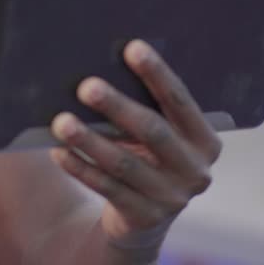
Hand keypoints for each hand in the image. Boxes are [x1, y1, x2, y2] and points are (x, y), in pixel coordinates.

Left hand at [48, 39, 221, 249]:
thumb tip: (102, 70)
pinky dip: (81, 168)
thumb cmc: (148, 155)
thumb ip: (147, 108)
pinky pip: (107, 188)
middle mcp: (195, 170)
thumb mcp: (160, 135)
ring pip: (124, 163)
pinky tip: (59, 152)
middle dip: (117, 107)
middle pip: (152, 131)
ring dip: (90, 140)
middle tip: (86, 86)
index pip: (180, 101)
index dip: (157, 74)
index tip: (132, 48)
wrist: (146, 216)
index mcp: (205, 141)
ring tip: (61, 121)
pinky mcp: (145, 217)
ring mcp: (172, 198)